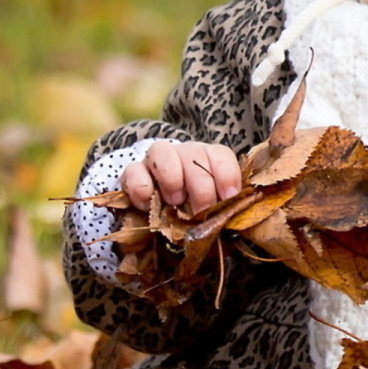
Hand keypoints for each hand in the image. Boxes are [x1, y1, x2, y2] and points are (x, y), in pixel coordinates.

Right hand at [122, 141, 241, 215]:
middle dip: (201, 187)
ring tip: (175, 202)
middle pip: (194, 155)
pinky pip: (133, 171)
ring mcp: (156, 159)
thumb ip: (223, 206)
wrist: (156, 210)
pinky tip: (147, 205)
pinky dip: (141, 189)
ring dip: (171, 179)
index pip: (221, 155)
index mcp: (209, 158)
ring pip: (162, 152)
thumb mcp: (212, 207)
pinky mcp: (132, 171)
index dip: (227, 175)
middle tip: (201, 211)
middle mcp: (184, 153)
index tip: (228, 197)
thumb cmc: (192, 207)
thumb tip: (235, 217)